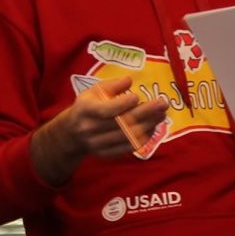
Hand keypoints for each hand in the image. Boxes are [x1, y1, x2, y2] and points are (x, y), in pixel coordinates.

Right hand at [30, 75, 168, 185]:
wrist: (71, 134)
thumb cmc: (86, 107)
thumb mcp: (92, 92)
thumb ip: (111, 85)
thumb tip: (129, 80)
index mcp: (85, 110)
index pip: (106, 110)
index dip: (122, 104)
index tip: (137, 96)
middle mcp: (90, 129)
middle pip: (121, 123)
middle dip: (145, 113)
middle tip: (162, 104)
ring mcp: (97, 144)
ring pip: (127, 136)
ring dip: (148, 125)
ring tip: (161, 114)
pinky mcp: (106, 154)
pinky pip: (128, 147)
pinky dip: (143, 138)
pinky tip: (153, 128)